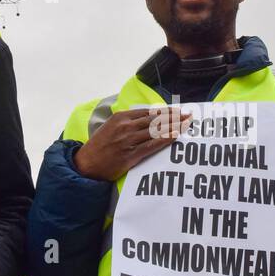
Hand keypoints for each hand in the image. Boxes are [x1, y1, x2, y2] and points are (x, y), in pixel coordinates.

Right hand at [73, 107, 189, 180]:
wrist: (86, 165)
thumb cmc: (99, 147)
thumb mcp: (110, 127)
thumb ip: (127, 122)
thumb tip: (146, 119)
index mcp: (121, 117)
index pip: (149, 112)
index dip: (165, 111)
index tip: (177, 111)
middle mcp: (126, 126)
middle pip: (155, 119)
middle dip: (174, 116)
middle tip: (188, 115)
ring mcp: (129, 140)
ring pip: (156, 130)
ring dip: (174, 126)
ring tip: (187, 123)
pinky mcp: (131, 154)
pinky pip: (152, 145)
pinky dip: (166, 139)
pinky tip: (176, 136)